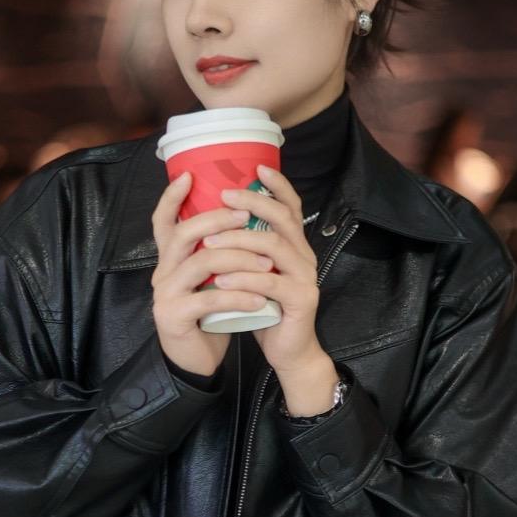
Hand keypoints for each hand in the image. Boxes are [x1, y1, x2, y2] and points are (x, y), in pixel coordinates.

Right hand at [151, 170, 280, 375]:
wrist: (194, 360)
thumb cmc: (207, 316)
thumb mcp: (210, 279)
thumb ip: (215, 253)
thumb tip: (244, 216)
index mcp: (170, 259)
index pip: (162, 221)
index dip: (172, 197)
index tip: (190, 174)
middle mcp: (162, 271)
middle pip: (184, 233)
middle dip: (217, 220)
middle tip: (246, 216)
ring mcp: (165, 294)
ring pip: (201, 263)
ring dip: (238, 258)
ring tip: (267, 262)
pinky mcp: (174, 316)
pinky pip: (210, 299)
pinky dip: (239, 296)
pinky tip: (260, 299)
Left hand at [201, 164, 327, 375]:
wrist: (288, 350)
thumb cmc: (264, 307)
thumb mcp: (253, 273)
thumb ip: (245, 249)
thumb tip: (214, 221)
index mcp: (293, 245)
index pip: (290, 207)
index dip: (277, 185)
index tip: (257, 166)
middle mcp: (304, 255)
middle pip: (282, 218)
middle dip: (253, 203)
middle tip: (224, 196)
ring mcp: (306, 276)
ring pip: (275, 246)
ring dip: (240, 241)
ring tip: (210, 243)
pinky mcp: (301, 299)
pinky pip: (270, 282)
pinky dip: (244, 278)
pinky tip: (222, 279)